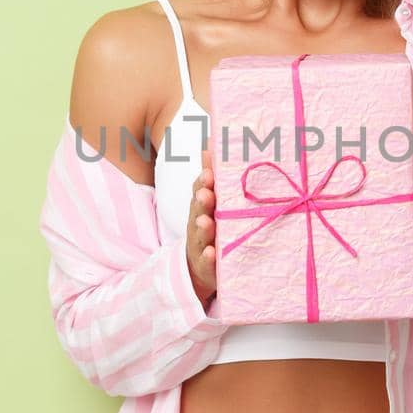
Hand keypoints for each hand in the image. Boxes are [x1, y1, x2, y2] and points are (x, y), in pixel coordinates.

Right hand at [185, 146, 216, 306]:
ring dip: (202, 227)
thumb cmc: (214, 228)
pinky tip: (213, 254)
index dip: (203, 181)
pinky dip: (209, 258)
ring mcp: (201, 245)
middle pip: (197, 210)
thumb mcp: (214, 203)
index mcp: (202, 206)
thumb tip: (211, 143)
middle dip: (201, 201)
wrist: (203, 269)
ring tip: (206, 222)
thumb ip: (212, 176)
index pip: (200, 190)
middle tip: (206, 193)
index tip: (209, 173)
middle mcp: (198, 223)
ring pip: (200, 235)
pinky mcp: (207, 267)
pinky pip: (207, 262)